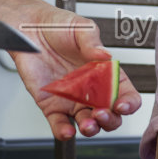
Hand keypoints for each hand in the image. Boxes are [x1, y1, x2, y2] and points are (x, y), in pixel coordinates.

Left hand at [8, 3, 141, 140]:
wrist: (29, 28)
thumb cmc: (58, 26)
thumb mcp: (81, 28)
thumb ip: (93, 42)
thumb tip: (105, 56)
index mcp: (105, 73)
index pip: (125, 94)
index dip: (128, 103)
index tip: (122, 105)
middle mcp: (92, 90)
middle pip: (110, 115)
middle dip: (110, 120)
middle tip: (102, 113)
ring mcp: (72, 100)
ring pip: (88, 124)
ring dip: (91, 129)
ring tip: (87, 124)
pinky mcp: (52, 105)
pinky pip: (60, 124)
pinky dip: (63, 132)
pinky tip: (67, 131)